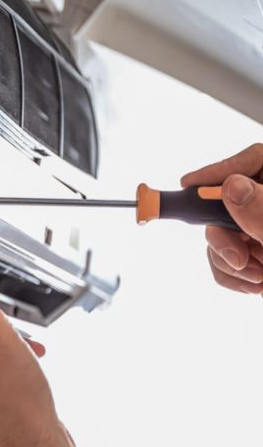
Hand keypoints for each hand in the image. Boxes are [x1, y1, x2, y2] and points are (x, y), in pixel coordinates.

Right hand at [182, 144, 262, 293]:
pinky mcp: (256, 254)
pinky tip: (256, 285)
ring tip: (259, 278)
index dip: (221, 169)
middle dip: (224, 234)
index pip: (256, 160)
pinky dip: (231, 275)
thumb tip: (233, 187)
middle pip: (228, 201)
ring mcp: (261, 230)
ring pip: (221, 232)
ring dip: (229, 260)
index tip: (191, 184)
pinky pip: (224, 257)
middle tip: (237, 258)